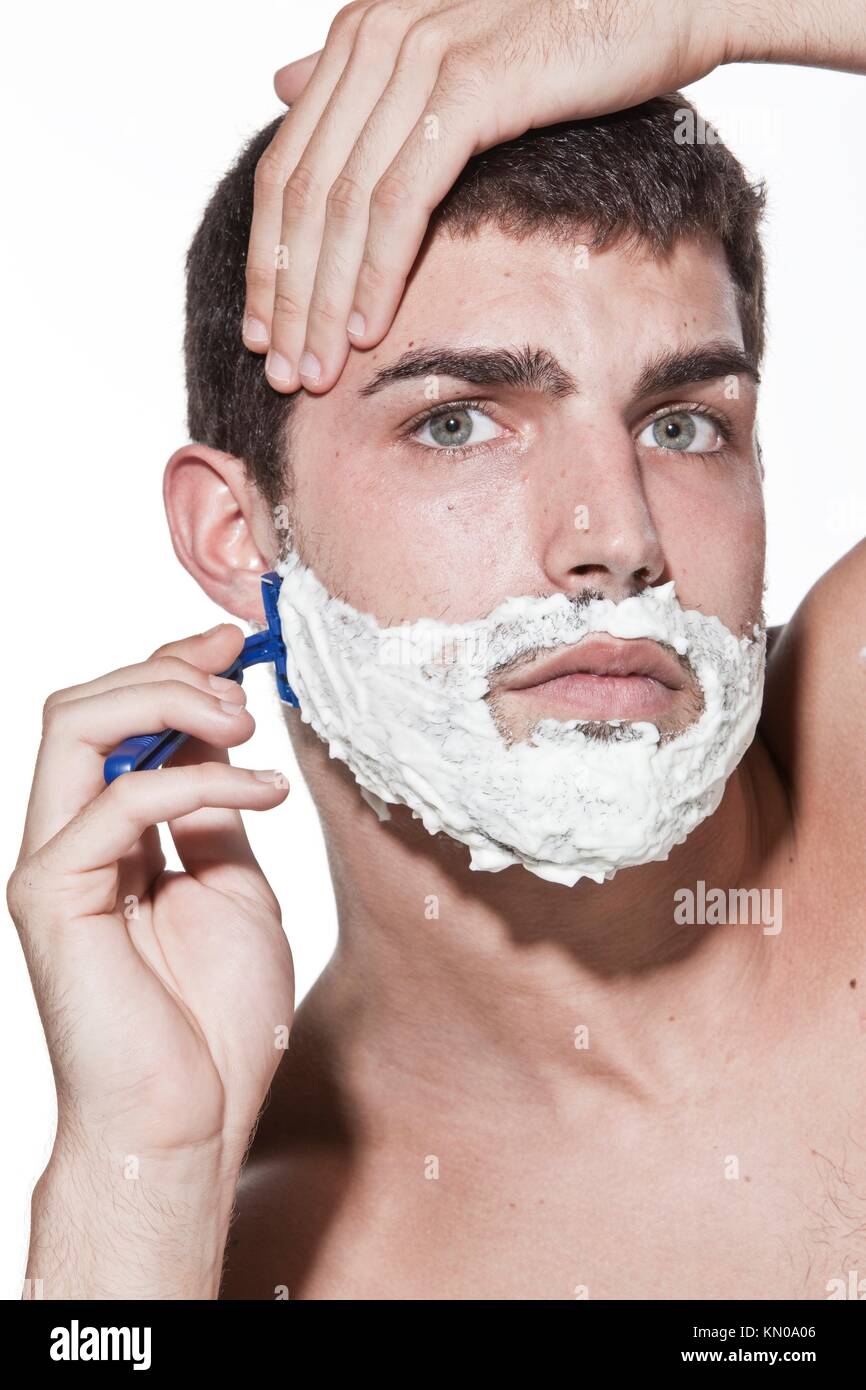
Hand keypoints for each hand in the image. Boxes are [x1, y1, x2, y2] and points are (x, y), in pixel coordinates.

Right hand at [8, 624, 292, 1172]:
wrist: (190, 1123)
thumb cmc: (215, 1021)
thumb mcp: (234, 886)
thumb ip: (215, 813)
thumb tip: (226, 736)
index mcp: (108, 834)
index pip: (118, 718)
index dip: (174, 666)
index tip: (240, 643)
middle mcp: (69, 837)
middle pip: (84, 703)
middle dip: (169, 669)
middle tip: (243, 678)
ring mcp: (53, 864)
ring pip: (74, 725)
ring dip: (167, 699)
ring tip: (244, 721)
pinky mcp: (51, 895)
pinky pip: (117, 802)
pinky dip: (197, 781)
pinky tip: (261, 792)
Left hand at [242, 0, 729, 393]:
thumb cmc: (571, 41)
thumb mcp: (456, 63)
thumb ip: (370, 82)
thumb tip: (284, 80)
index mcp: (362, 35)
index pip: (287, 169)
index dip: (268, 260)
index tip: (261, 335)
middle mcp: (375, 38)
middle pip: (301, 195)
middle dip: (286, 297)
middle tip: (281, 373)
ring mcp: (417, 57)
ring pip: (343, 207)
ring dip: (323, 303)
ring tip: (317, 373)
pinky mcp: (466, 87)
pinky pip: (401, 201)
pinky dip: (377, 273)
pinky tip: (366, 333)